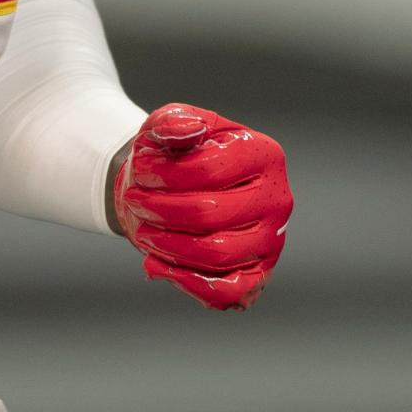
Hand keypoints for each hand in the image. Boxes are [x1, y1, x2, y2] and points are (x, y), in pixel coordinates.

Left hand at [113, 103, 291, 309]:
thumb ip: (174, 121)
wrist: (175, 188)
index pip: (209, 168)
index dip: (165, 173)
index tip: (138, 169)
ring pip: (216, 254)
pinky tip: (155, 265)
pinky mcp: (258, 274)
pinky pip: (228, 291)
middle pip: (210, 214)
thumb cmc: (173, 154)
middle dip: (160, 209)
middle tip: (135, 200)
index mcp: (262, 153)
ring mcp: (271, 240)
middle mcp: (277, 198)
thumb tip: (189, 130)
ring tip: (142, 230)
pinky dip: (187, 282)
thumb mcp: (166, 125)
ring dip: (167, 245)